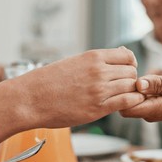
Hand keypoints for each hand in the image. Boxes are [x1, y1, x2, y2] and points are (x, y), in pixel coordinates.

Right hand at [0, 47, 145, 145]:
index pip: (127, 56)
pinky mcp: (97, 109)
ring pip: (131, 87)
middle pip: (131, 72)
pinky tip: (125, 105)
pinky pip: (127, 102)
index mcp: (92, 57)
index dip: (130, 65)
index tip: (125, 72)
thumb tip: (123, 53)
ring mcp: (99, 90)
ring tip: (122, 97)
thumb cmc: (49, 81)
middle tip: (122, 87)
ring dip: (130, 92)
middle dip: (130, 80)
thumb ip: (98, 60)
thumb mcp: (74, 61)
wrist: (30, 99)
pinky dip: (131, 102)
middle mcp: (98, 71)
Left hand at [120, 71, 161, 127]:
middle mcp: (149, 112)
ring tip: (154, 70)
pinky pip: (140, 92)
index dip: (122, 91)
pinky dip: (143, 82)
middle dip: (127, 83)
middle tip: (136, 66)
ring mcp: (149, 108)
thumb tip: (138, 83)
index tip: (129, 74)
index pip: (126, 107)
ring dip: (136, 81)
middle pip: (125, 100)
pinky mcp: (151, 103)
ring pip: (132, 94)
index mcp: (157, 108)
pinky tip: (154, 72)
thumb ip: (160, 83)